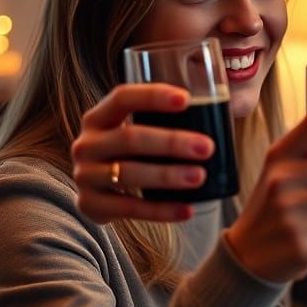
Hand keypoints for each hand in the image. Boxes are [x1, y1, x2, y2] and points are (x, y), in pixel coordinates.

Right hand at [70, 83, 216, 223]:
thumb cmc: (130, 156)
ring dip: (166, 175)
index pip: (122, 98)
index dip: (152, 96)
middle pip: (130, 138)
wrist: (96, 194)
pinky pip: (129, 208)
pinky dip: (161, 210)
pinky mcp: (90, 205)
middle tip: (207, 147)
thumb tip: (221, 109)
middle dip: (171, 142)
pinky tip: (187, 210)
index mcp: (98, 117)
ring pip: (128, 173)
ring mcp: (85, 175)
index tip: (186, 99)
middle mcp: (86, 144)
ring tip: (200, 176)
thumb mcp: (136, 132)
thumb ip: (163, 122)